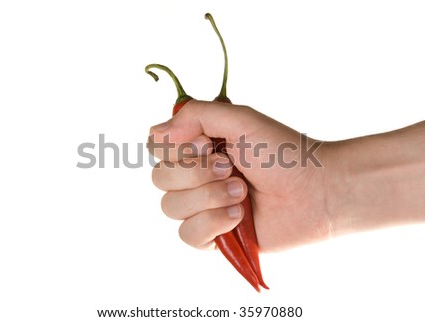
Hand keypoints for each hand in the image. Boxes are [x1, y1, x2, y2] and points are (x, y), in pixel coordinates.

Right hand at [148, 100, 331, 251]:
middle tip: (232, 169)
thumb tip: (156, 132)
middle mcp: (197, 176)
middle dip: (196, 174)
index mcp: (200, 147)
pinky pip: (188, 235)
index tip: (206, 144)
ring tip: (243, 193)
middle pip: (159, 178)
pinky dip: (213, 224)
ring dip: (209, 198)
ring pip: (170, 207)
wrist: (317, 193)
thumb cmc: (283, 154)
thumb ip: (196, 115)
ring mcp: (204, 207)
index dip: (175, 149)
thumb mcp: (241, 120)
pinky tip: (240, 217)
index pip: (157, 148)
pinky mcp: (214, 235)